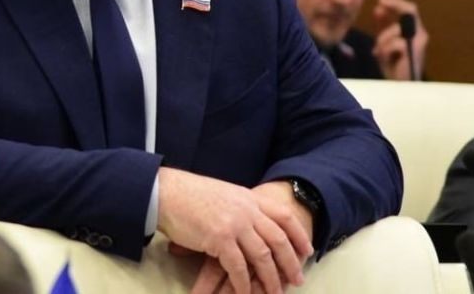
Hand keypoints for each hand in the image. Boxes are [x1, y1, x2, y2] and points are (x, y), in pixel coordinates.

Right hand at [157, 168, 313, 293]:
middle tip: (297, 280)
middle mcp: (246, 209)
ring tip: (275, 293)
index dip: (298, 234)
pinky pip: (238, 267)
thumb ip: (240, 207)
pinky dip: (244, 284)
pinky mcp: (219, 239)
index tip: (307, 250)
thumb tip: (250, 222)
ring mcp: (234, 224)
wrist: (166, 191)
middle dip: (290, 262)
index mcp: (248, 197)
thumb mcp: (223, 194)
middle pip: (278, 238)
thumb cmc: (189, 193)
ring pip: (262, 256)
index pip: (283, 215)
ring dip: (270, 278)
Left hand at [372, 0, 428, 79]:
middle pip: (411, 10)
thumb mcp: (384, 41)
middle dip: (394, 4)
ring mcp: (420, 41)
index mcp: (413, 31)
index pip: (409, 10)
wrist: (400, 85)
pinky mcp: (415, 50)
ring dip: (383, 39)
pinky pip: (394, 42)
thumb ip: (383, 25)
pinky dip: (385, 50)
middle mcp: (420, 34)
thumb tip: (378, 8)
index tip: (380, 0)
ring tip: (379, 52)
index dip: (395, 2)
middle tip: (380, 3)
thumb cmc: (394, 65)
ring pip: (396, 28)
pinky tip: (385, 58)